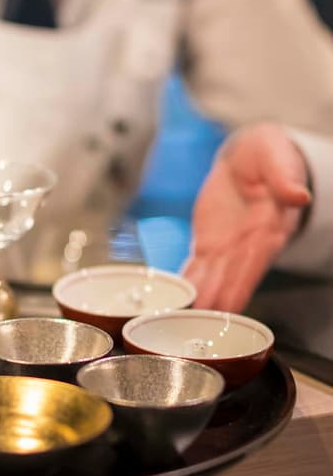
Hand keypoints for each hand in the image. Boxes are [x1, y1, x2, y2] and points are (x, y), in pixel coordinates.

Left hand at [181, 124, 310, 311]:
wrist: (247, 156)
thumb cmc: (268, 155)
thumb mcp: (276, 157)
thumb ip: (284, 177)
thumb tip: (300, 194)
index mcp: (270, 225)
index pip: (256, 257)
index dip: (244, 280)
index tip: (233, 301)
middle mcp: (249, 244)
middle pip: (233, 275)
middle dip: (220, 297)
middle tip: (205, 321)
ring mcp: (228, 247)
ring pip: (212, 276)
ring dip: (201, 296)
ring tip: (187, 317)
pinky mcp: (209, 244)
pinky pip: (196, 266)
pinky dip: (186, 282)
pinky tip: (177, 299)